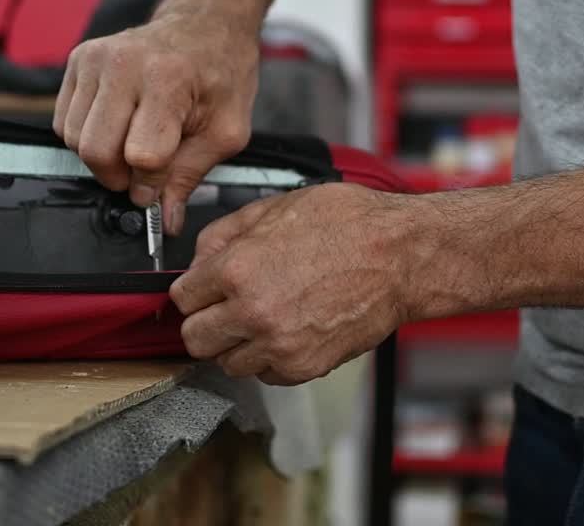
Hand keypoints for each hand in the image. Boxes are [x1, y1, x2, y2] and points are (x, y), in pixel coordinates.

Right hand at [53, 12, 258, 233]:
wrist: (206, 24)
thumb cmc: (220, 74)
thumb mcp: (226, 131)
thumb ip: (191, 176)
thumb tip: (165, 221)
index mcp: (168, 80)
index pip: (142, 155)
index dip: (151, 181)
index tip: (162, 182)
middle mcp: (124, 64)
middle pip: (96, 151)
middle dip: (119, 175)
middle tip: (143, 169)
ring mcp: (95, 58)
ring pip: (74, 140)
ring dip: (103, 156)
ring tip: (134, 141)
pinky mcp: (79, 59)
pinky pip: (64, 122)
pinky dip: (86, 136)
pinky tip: (118, 124)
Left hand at [170, 182, 416, 385]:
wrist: (401, 257)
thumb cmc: (349, 225)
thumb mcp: (276, 208)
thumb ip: (226, 233)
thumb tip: (200, 257)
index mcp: (237, 269)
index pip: (182, 298)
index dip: (194, 290)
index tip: (204, 291)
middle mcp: (252, 311)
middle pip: (194, 339)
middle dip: (206, 322)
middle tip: (225, 310)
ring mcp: (277, 344)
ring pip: (226, 363)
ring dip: (237, 344)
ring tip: (263, 320)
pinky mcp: (303, 367)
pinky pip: (265, 375)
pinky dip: (270, 358)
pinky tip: (288, 331)